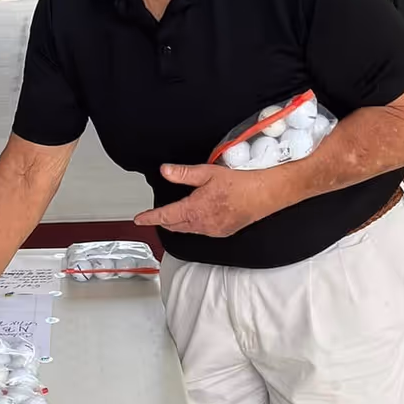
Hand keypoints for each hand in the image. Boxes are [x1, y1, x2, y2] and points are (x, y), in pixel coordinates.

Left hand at [134, 163, 282, 237]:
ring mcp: (212, 230)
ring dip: (178, 223)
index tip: (139, 220)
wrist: (263, 195)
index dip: (149, 218)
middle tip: (155, 216)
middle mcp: (201, 224)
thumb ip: (184, 174)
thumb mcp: (207, 173)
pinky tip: (197, 217)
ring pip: (188, 229)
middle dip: (163, 221)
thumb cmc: (239, 183)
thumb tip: (165, 171)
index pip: (165, 216)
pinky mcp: (222, 232)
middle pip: (174, 225)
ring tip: (173, 216)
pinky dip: (194, 225)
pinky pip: (201, 231)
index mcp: (194, 209)